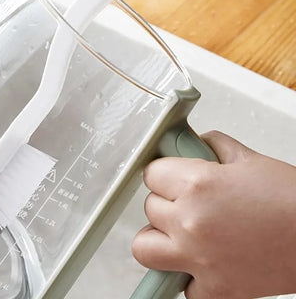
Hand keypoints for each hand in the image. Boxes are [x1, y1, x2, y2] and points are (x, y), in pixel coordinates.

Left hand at [132, 131, 295, 298]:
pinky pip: (180, 285)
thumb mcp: (249, 159)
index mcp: (197, 184)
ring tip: (181, 232)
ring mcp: (199, 259)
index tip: (170, 177)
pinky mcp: (214, 290)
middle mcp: (191, 221)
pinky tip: (205, 261)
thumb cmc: (290, 200)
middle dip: (166, 202)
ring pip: (144, 246)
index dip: (162, 173)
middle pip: (148, 207)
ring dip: (159, 238)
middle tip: (187, 202)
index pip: (150, 173)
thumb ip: (213, 146)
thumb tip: (194, 142)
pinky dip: (189, 275)